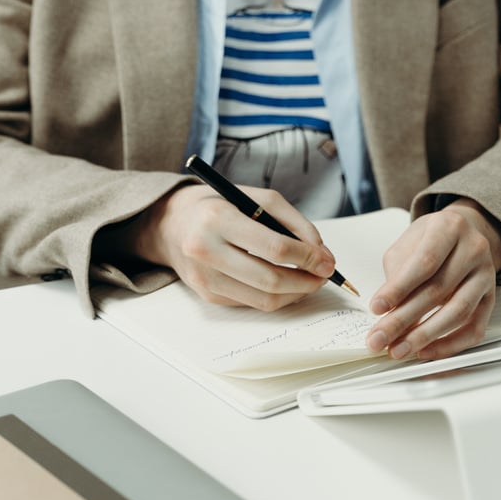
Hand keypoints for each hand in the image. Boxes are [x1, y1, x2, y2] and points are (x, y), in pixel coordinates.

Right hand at [123, 182, 335, 310]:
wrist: (172, 223)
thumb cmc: (219, 205)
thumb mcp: (255, 197)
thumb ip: (291, 221)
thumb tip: (320, 252)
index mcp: (218, 218)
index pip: (274, 247)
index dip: (307, 257)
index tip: (328, 260)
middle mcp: (206, 250)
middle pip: (270, 280)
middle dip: (306, 281)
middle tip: (325, 275)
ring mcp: (205, 278)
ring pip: (263, 299)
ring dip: (296, 293)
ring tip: (310, 280)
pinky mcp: (207, 295)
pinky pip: (251, 302)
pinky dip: (276, 296)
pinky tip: (286, 283)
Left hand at [365, 199, 500, 361]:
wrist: (464, 233)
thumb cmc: (431, 239)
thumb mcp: (408, 243)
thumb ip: (397, 273)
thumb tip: (386, 311)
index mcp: (449, 227)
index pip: (424, 262)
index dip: (399, 288)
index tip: (376, 308)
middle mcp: (473, 249)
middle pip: (438, 291)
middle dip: (404, 319)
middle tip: (380, 338)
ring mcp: (485, 275)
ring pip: (458, 313)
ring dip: (425, 336)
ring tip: (399, 349)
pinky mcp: (491, 299)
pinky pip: (474, 329)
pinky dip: (450, 345)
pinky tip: (427, 351)